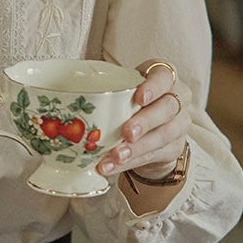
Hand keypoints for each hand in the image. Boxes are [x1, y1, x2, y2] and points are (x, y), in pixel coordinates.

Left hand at [96, 58, 189, 182]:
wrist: (150, 129)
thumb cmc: (130, 102)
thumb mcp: (123, 90)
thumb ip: (106, 90)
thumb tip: (63, 98)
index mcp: (165, 78)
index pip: (165, 76)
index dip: (154, 86)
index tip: (138, 97)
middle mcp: (177, 99)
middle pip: (167, 108)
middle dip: (145, 121)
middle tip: (126, 132)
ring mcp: (179, 125)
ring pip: (162, 136)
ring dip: (136, 148)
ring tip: (115, 156)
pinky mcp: (174, 148)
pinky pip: (154, 156)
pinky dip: (131, 163)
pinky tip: (113, 166)